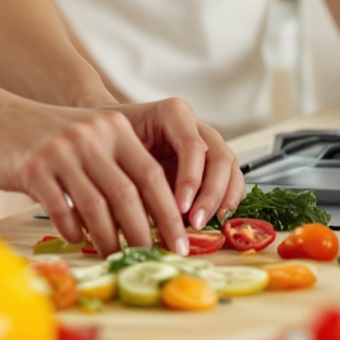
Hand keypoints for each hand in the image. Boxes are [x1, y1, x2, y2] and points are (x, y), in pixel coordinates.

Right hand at [0, 96, 192, 254]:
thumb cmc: (45, 136)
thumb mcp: (87, 138)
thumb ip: (116, 166)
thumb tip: (150, 219)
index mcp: (114, 129)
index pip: (151, 176)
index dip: (169, 213)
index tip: (179, 242)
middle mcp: (91, 137)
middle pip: (129, 194)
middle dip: (145, 233)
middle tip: (153, 259)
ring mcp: (61, 152)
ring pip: (97, 207)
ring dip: (110, 239)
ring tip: (116, 257)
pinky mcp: (33, 168)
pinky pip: (61, 210)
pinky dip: (74, 231)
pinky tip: (78, 240)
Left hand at [112, 99, 246, 229]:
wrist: (108, 135)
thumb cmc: (110, 140)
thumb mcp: (115, 152)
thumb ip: (134, 175)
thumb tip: (149, 213)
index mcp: (172, 114)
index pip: (193, 146)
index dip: (191, 179)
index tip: (180, 208)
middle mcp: (194, 125)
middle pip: (220, 157)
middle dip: (211, 194)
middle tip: (196, 222)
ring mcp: (206, 143)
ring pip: (231, 168)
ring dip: (223, 199)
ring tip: (205, 224)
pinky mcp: (210, 164)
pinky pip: (231, 180)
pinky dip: (226, 201)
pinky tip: (213, 221)